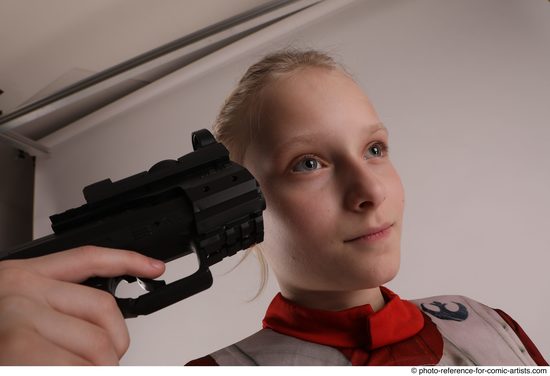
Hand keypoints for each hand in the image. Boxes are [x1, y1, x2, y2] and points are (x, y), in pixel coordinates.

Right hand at [0, 246, 164, 364]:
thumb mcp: (18, 317)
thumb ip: (60, 314)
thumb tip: (106, 337)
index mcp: (23, 276)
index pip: (89, 258)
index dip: (127, 259)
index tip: (154, 266)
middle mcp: (22, 290)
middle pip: (105, 311)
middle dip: (113, 349)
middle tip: (104, 364)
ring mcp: (20, 318)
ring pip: (99, 347)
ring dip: (101, 369)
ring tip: (68, 368)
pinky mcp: (20, 347)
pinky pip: (78, 367)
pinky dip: (80, 374)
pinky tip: (54, 369)